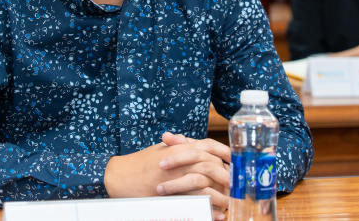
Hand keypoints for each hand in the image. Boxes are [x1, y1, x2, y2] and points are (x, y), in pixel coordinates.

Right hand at [104, 132, 230, 219]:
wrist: (120, 175)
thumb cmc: (141, 162)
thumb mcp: (162, 149)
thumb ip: (181, 146)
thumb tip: (197, 145)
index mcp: (180, 147)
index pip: (210, 146)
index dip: (226, 154)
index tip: (236, 163)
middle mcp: (180, 159)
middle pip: (212, 166)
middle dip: (227, 178)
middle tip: (237, 187)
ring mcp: (176, 176)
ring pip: (206, 185)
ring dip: (221, 196)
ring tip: (230, 203)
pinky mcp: (171, 193)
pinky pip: (195, 201)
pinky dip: (209, 209)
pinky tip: (218, 214)